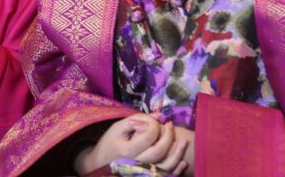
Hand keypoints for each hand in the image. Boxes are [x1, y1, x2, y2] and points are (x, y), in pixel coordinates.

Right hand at [74, 114, 188, 175]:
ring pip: (166, 166)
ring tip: (184, 142)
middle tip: (170, 125)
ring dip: (178, 154)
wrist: (100, 166)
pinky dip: (176, 170)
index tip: (155, 119)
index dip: (155, 124)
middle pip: (159, 150)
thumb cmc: (109, 144)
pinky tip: (183, 163)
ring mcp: (143, 173)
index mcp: (127, 150)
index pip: (148, 135)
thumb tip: (159, 114)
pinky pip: (165, 176)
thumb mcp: (117, 128)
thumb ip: (137, 119)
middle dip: (169, 136)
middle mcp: (136, 164)